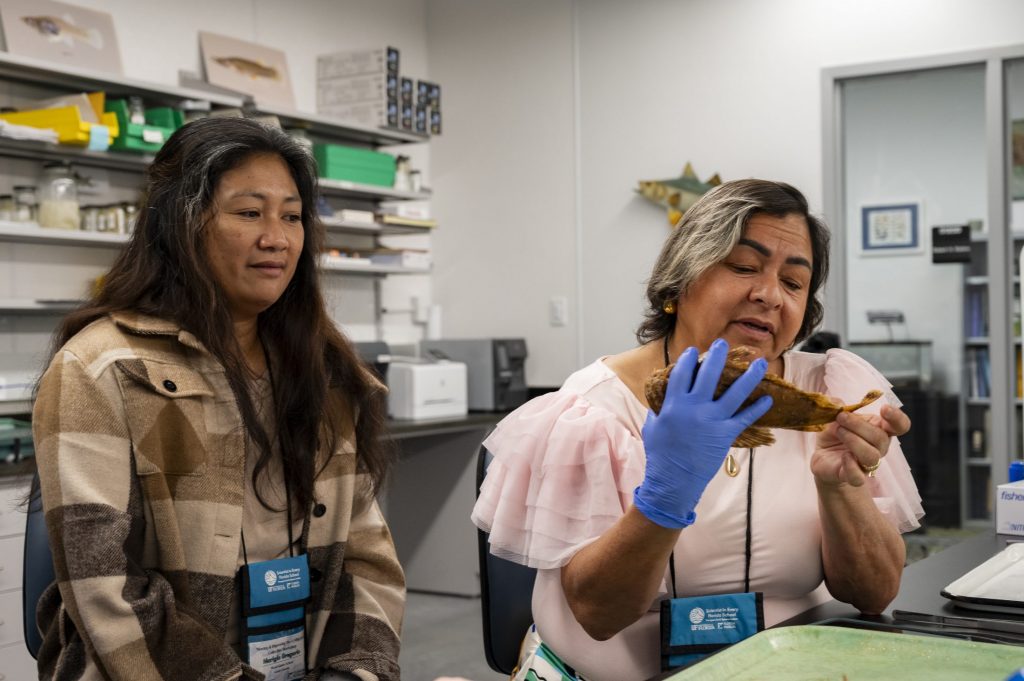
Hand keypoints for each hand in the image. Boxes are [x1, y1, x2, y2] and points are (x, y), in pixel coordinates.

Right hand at [634, 338, 772, 528]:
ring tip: (759, 362)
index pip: (682, 374)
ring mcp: (712, 420)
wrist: (673, 481)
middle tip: (724, 344)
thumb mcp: (652, 427)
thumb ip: (658, 410)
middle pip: (709, 375)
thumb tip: (661, 399)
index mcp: (674, 404)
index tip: (695, 350)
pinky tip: (767, 399)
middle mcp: (694, 407)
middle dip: (718, 356)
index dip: (689, 359)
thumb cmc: (660, 455)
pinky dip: (757, 408)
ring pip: (735, 392)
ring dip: (749, 376)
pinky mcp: (725, 434)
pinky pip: (745, 418)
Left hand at [811, 404, 910, 486]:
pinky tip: (843, 456)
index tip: (884, 409)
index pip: (900, 425)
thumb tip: (836, 402)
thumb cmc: (834, 434)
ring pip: (872, 456)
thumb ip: (835, 407)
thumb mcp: (832, 417)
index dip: (897, 418)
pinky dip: (850, 465)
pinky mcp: (854, 477)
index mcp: (879, 429)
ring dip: (853, 441)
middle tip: (840, 417)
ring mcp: (868, 464)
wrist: (823, 457)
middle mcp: (879, 448)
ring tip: (839, 431)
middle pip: (880, 438)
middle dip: (858, 425)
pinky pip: (858, 476)